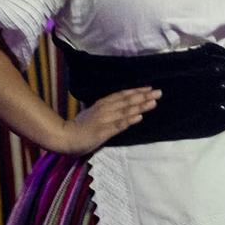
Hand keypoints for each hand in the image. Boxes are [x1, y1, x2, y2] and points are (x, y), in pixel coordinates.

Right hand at [44, 86, 158, 155]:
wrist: (65, 137)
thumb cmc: (79, 126)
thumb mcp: (93, 112)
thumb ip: (106, 108)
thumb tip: (121, 103)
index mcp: (102, 103)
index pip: (122, 95)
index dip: (137, 91)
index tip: (149, 88)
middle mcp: (105, 109)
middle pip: (127, 101)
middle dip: (144, 96)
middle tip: (159, 92)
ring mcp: (104, 120)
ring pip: (126, 111)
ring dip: (141, 106)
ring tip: (153, 102)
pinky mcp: (103, 132)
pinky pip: (118, 125)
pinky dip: (129, 120)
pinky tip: (139, 116)